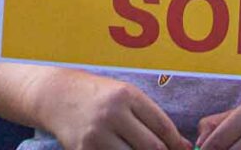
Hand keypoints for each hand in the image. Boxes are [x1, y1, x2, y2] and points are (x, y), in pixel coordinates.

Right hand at [43, 72, 191, 149]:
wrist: (59, 96)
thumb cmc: (99, 96)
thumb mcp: (125, 95)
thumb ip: (151, 117)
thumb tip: (182, 145)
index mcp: (127, 96)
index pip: (162, 126)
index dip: (177, 143)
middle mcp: (113, 114)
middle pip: (151, 147)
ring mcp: (96, 135)